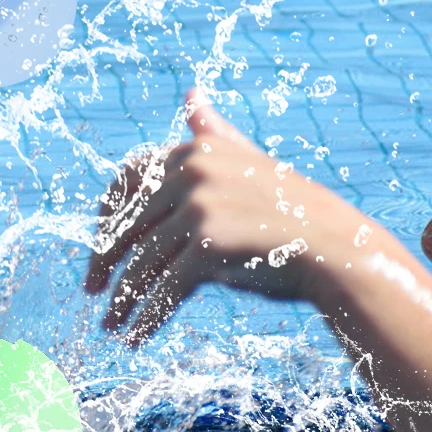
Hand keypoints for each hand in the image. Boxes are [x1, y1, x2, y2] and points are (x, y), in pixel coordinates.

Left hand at [86, 89, 359, 344]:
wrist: (341, 252)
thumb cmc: (290, 212)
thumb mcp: (247, 164)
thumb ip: (212, 134)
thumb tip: (192, 93)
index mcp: (193, 151)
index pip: (124, 180)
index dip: (106, 215)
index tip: (99, 245)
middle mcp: (191, 172)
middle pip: (127, 224)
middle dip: (104, 261)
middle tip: (90, 289)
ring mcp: (199, 208)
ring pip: (143, 262)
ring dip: (122, 298)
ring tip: (109, 324)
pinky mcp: (207, 247)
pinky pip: (164, 289)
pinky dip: (146, 316)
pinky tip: (134, 337)